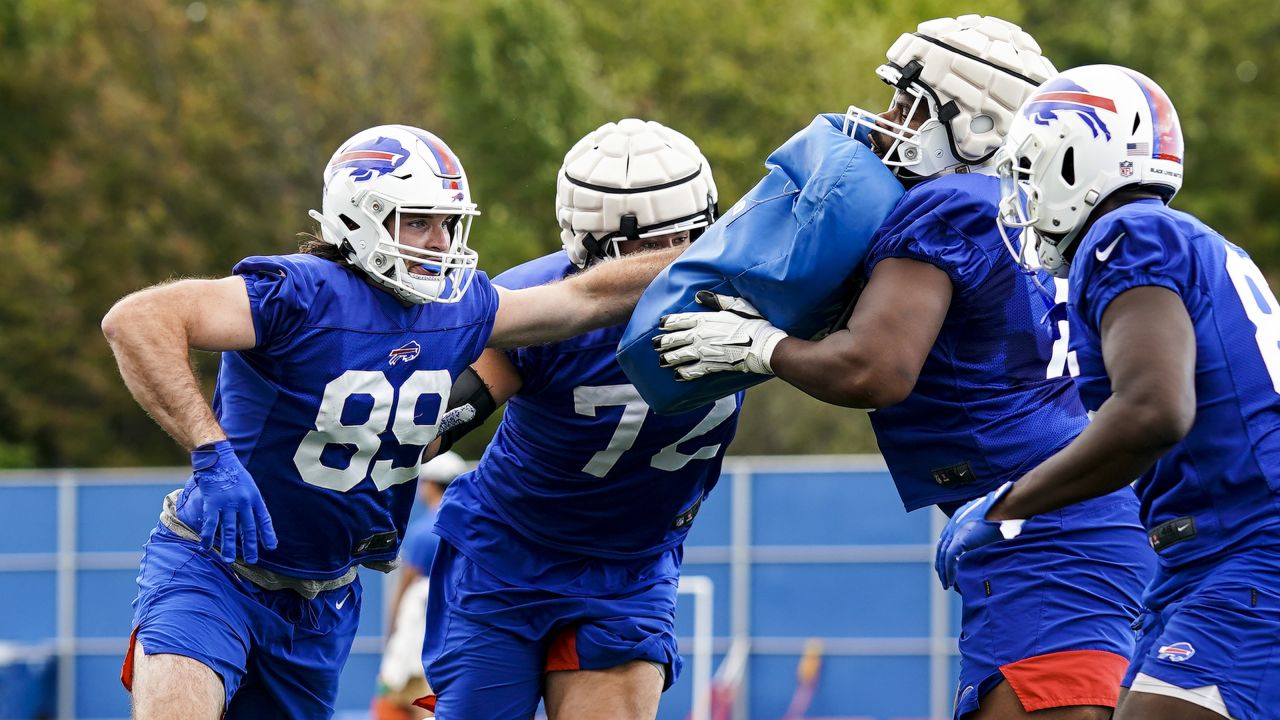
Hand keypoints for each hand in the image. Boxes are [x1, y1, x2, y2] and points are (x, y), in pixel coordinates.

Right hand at [190, 440, 277, 562]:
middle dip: (250, 546)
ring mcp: (228, 503)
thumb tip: (253, 518)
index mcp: (255, 497)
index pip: (264, 519)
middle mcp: (244, 502)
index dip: (267, 534)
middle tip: (252, 560)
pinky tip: (206, 547)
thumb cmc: (232, 471)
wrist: (217, 458)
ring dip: (229, 547)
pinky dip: (208, 537)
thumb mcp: (248, 484)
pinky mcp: (212, 503)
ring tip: (229, 560)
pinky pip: (211, 524)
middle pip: (248, 528)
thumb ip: (250, 501)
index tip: (271, 547)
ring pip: (229, 530)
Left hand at [653, 291, 787, 379]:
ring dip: (669, 358)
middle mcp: (700, 336)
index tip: (660, 324)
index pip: (680, 320)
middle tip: (654, 344)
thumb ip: (716, 300)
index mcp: (705, 319)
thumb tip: (699, 295)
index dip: (668, 322)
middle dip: (663, 342)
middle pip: (675, 339)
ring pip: (679, 356)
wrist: (762, 345)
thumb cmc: (752, 323)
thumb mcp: (735, 304)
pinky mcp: (711, 366)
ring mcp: (704, 352)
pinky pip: (693, 371)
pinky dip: (684, 374)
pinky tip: (677, 375)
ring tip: (661, 361)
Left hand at [934, 482, 1025, 589]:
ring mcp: (956, 530)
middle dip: (941, 563)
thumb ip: (987, 521)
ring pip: (943, 555)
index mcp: (960, 516)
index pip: (947, 537)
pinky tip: (950, 581)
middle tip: (943, 577)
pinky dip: (949, 571)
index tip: (945, 562)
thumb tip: (999, 528)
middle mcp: (954, 523)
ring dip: (944, 571)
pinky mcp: (961, 539)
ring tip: (946, 584)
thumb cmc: (1005, 510)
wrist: (1006, 507)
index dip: (944, 551)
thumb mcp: (991, 515)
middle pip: (941, 547)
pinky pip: (950, 558)